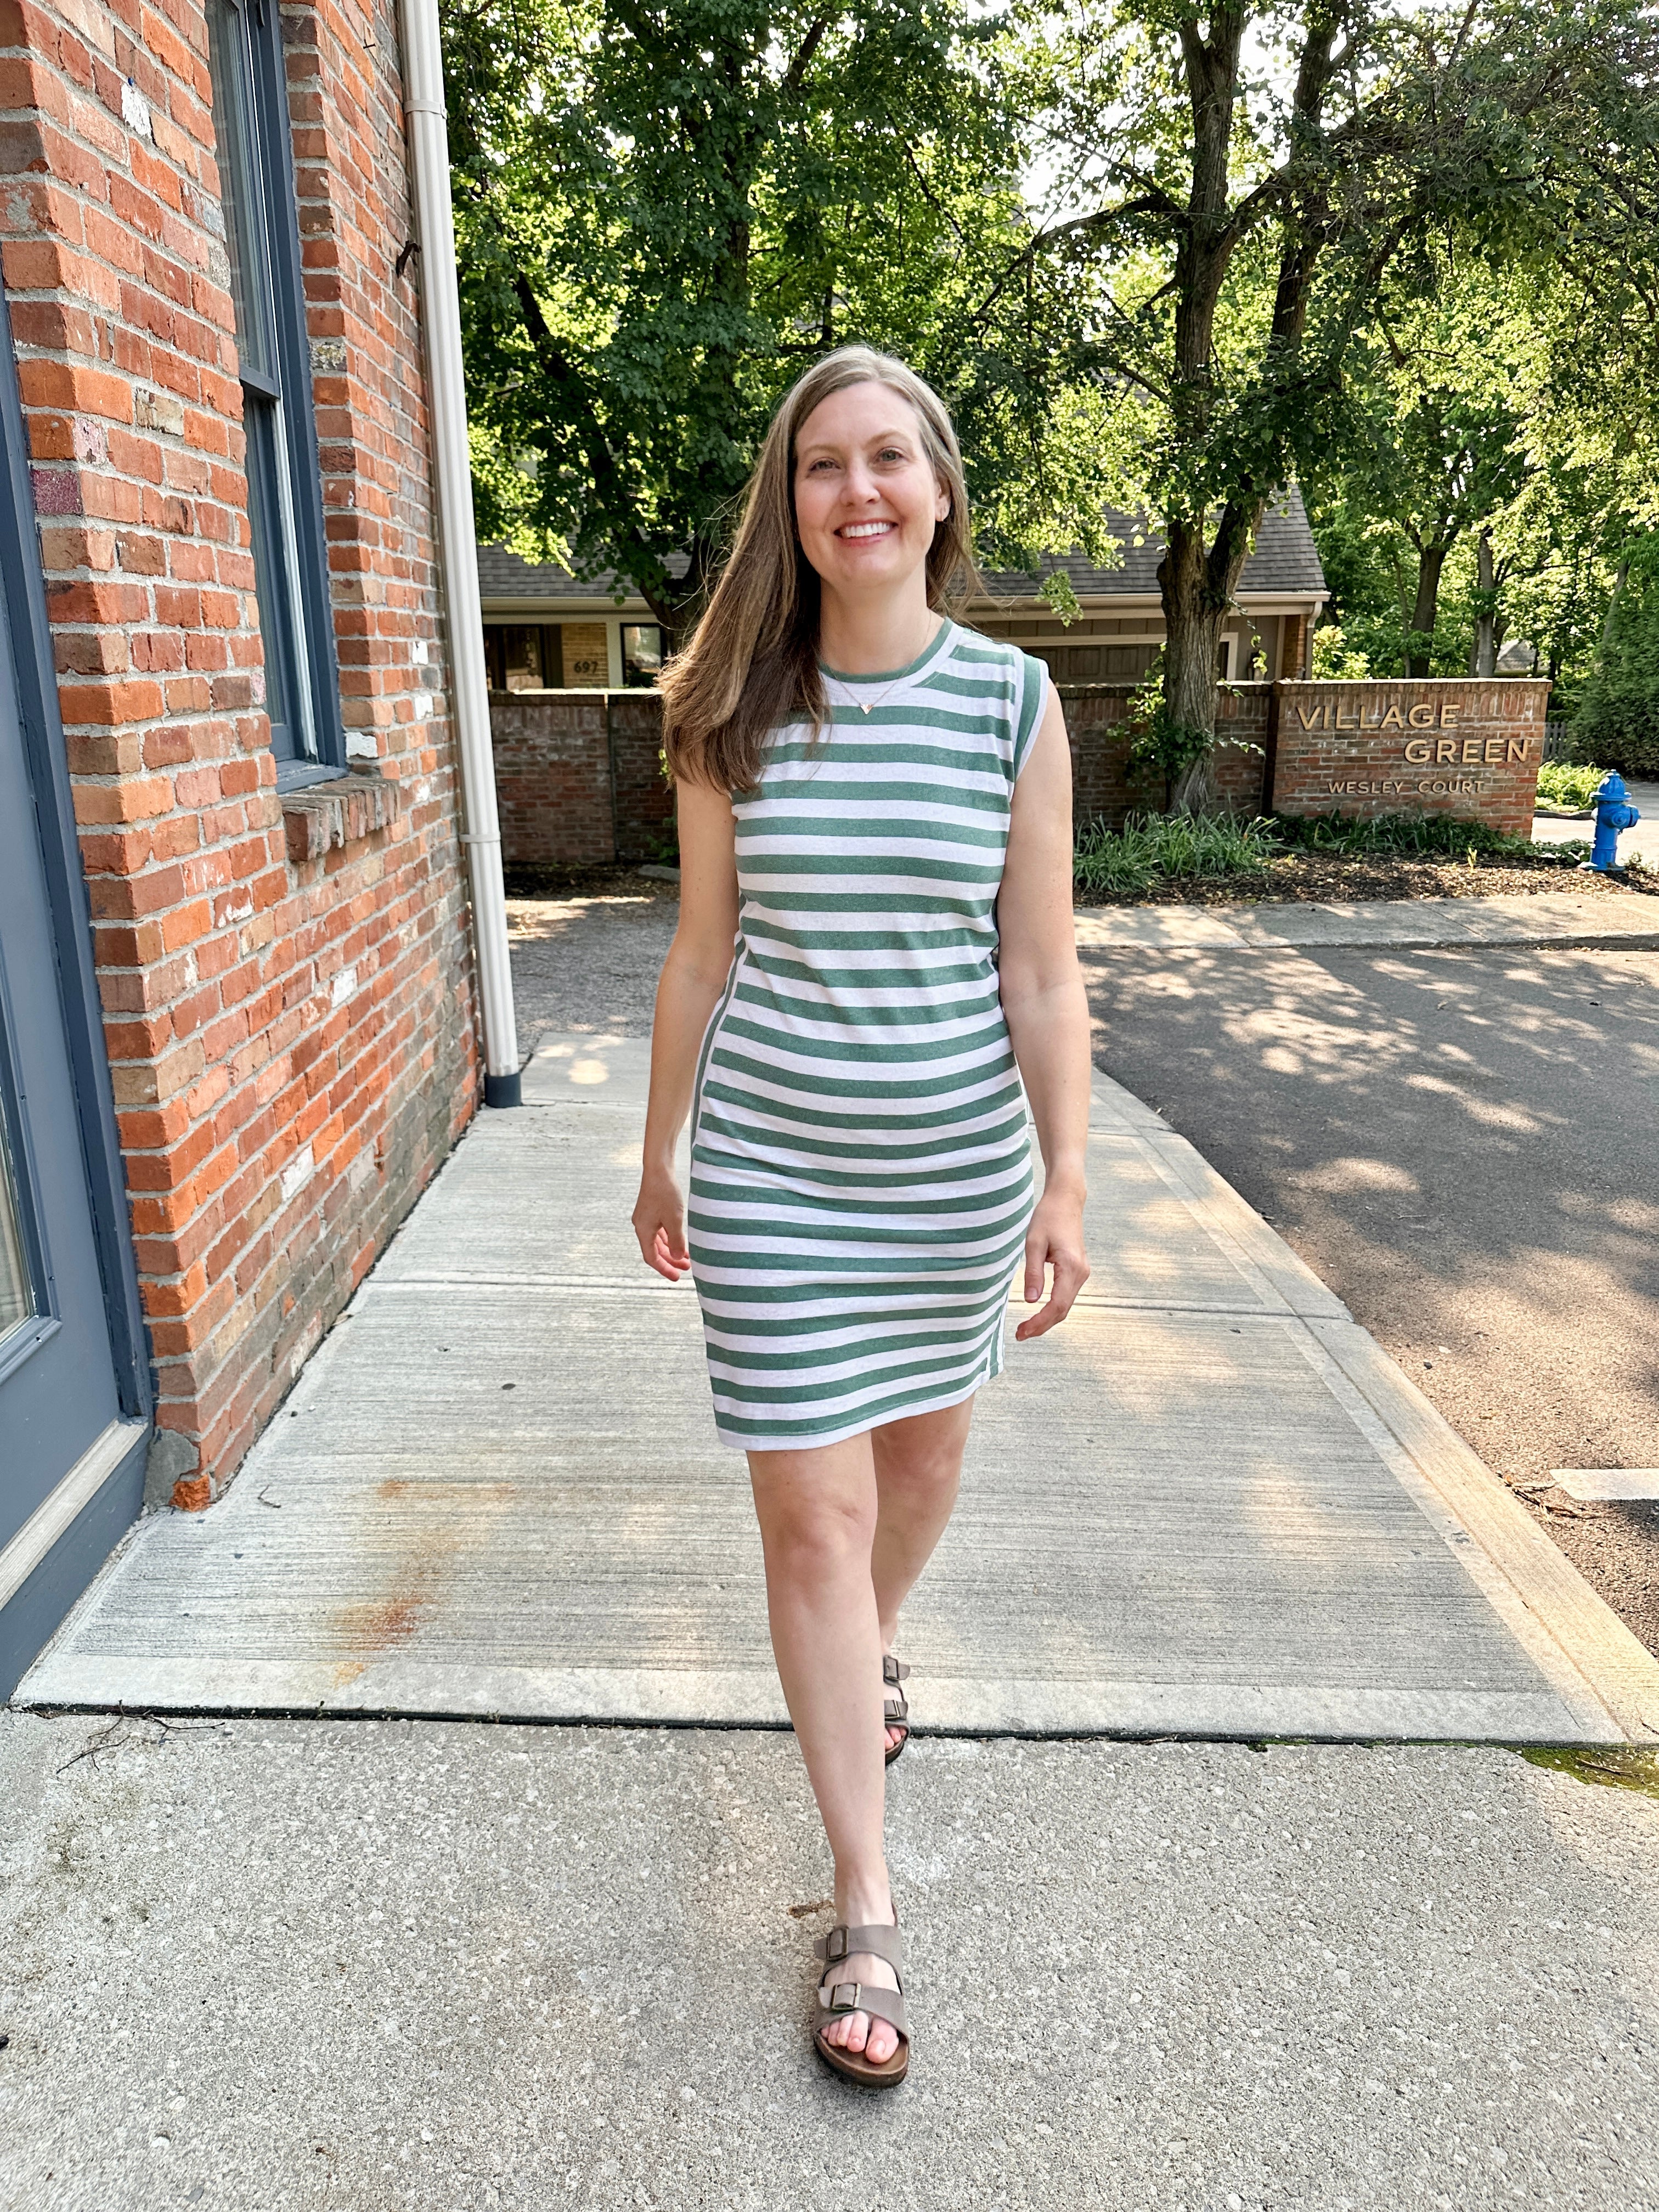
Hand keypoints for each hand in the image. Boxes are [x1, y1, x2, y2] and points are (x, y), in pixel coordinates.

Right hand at [632, 1165, 690, 1281]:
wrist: (659, 1169)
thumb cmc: (665, 1192)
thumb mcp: (674, 1219)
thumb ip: (676, 1241)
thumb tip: (678, 1258)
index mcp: (643, 1230)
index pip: (651, 1257)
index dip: (664, 1269)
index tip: (676, 1277)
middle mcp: (642, 1226)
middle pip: (655, 1250)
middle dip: (670, 1261)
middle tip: (685, 1270)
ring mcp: (646, 1218)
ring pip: (658, 1241)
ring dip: (671, 1250)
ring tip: (687, 1258)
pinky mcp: (652, 1211)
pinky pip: (660, 1231)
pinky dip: (670, 1239)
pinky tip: (681, 1242)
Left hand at [1015, 1190, 1088, 1339]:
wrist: (1066, 1201)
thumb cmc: (1048, 1218)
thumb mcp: (1034, 1243)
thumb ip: (1033, 1273)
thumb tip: (1031, 1301)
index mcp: (1071, 1267)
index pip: (1057, 1305)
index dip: (1040, 1322)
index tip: (1023, 1331)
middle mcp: (1081, 1273)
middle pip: (1063, 1310)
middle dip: (1042, 1325)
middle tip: (1020, 1335)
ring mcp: (1082, 1273)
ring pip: (1065, 1305)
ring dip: (1047, 1319)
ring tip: (1026, 1328)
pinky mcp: (1077, 1271)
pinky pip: (1066, 1296)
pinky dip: (1053, 1308)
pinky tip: (1038, 1313)